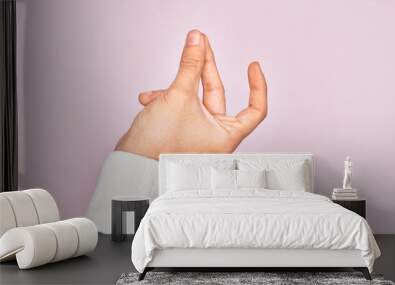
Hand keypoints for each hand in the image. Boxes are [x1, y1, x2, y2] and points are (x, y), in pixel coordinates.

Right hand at [115, 30, 267, 159]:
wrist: (132, 163)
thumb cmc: (158, 144)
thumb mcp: (178, 96)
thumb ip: (190, 65)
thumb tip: (196, 40)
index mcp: (226, 135)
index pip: (255, 109)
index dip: (257, 85)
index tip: (253, 66)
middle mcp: (214, 135)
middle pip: (216, 93)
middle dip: (203, 67)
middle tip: (198, 43)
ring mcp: (197, 131)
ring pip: (194, 96)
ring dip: (176, 85)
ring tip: (158, 89)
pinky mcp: (181, 127)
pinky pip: (179, 104)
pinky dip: (165, 98)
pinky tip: (149, 100)